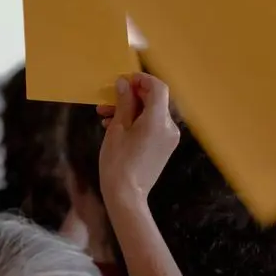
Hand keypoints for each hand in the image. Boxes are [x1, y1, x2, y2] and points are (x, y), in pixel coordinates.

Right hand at [97, 74, 179, 206]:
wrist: (127, 195)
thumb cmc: (117, 162)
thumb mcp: (116, 129)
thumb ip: (123, 103)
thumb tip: (124, 83)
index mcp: (158, 121)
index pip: (158, 88)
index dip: (142, 80)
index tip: (125, 80)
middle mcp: (169, 127)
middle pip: (155, 100)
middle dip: (132, 96)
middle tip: (108, 99)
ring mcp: (169, 138)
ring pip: (151, 113)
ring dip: (131, 109)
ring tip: (105, 115)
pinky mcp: (165, 147)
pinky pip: (153, 126)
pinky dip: (137, 122)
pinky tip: (116, 126)